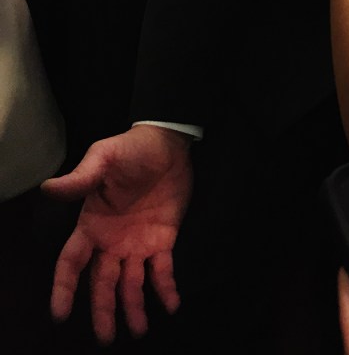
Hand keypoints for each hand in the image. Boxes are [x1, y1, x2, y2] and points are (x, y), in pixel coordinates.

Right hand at [43, 125, 192, 342]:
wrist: (168, 143)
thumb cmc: (131, 149)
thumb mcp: (103, 158)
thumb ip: (80, 178)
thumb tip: (48, 188)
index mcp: (92, 225)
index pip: (71, 263)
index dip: (64, 288)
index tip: (60, 314)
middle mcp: (111, 242)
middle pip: (102, 283)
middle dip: (102, 311)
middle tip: (105, 339)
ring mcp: (137, 243)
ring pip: (131, 284)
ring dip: (133, 308)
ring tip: (138, 330)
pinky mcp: (163, 240)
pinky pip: (163, 270)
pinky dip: (166, 289)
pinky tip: (172, 305)